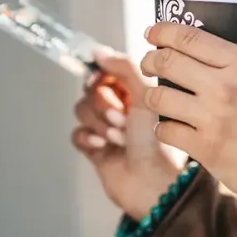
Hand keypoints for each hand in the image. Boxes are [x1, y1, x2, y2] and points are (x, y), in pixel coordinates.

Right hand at [71, 49, 184, 220]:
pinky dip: (88, 138)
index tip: (101, 79)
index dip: (102, 74)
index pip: (109, 69)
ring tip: (119, 138)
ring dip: (99, 123)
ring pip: (82, 109)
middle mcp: (123, 105)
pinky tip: (103, 147)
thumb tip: (99, 52)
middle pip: (92, 88)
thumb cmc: (159, 141)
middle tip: (123, 119)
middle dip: (104, 104)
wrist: (154, 184)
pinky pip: (77, 132)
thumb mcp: (147, 95)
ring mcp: (108, 127)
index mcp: (139, 90)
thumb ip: (125, 67)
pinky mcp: (96, 148)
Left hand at [140, 23, 236, 212]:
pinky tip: (173, 129)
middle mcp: (223, 87)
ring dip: (153, 96)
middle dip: (150, 60)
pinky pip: (166, 131)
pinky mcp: (205, 149)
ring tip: (158, 98)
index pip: (189, 38)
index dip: (163, 31)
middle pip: (166, 62)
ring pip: (158, 98)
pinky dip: (165, 129)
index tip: (153, 32)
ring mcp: (211, 119)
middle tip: (149, 62)